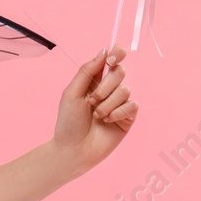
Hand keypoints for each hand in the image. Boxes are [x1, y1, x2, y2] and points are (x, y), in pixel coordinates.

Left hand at [53, 46, 139, 175]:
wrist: (74, 149)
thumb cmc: (69, 122)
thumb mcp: (72, 92)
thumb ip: (87, 70)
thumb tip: (104, 51)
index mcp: (94, 80)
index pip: (112, 59)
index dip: (117, 54)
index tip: (111, 60)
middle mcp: (109, 89)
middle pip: (119, 72)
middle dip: (105, 87)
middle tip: (91, 101)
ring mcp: (119, 104)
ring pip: (125, 90)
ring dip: (108, 104)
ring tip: (97, 116)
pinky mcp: (128, 118)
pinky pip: (132, 105)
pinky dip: (118, 112)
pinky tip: (108, 121)